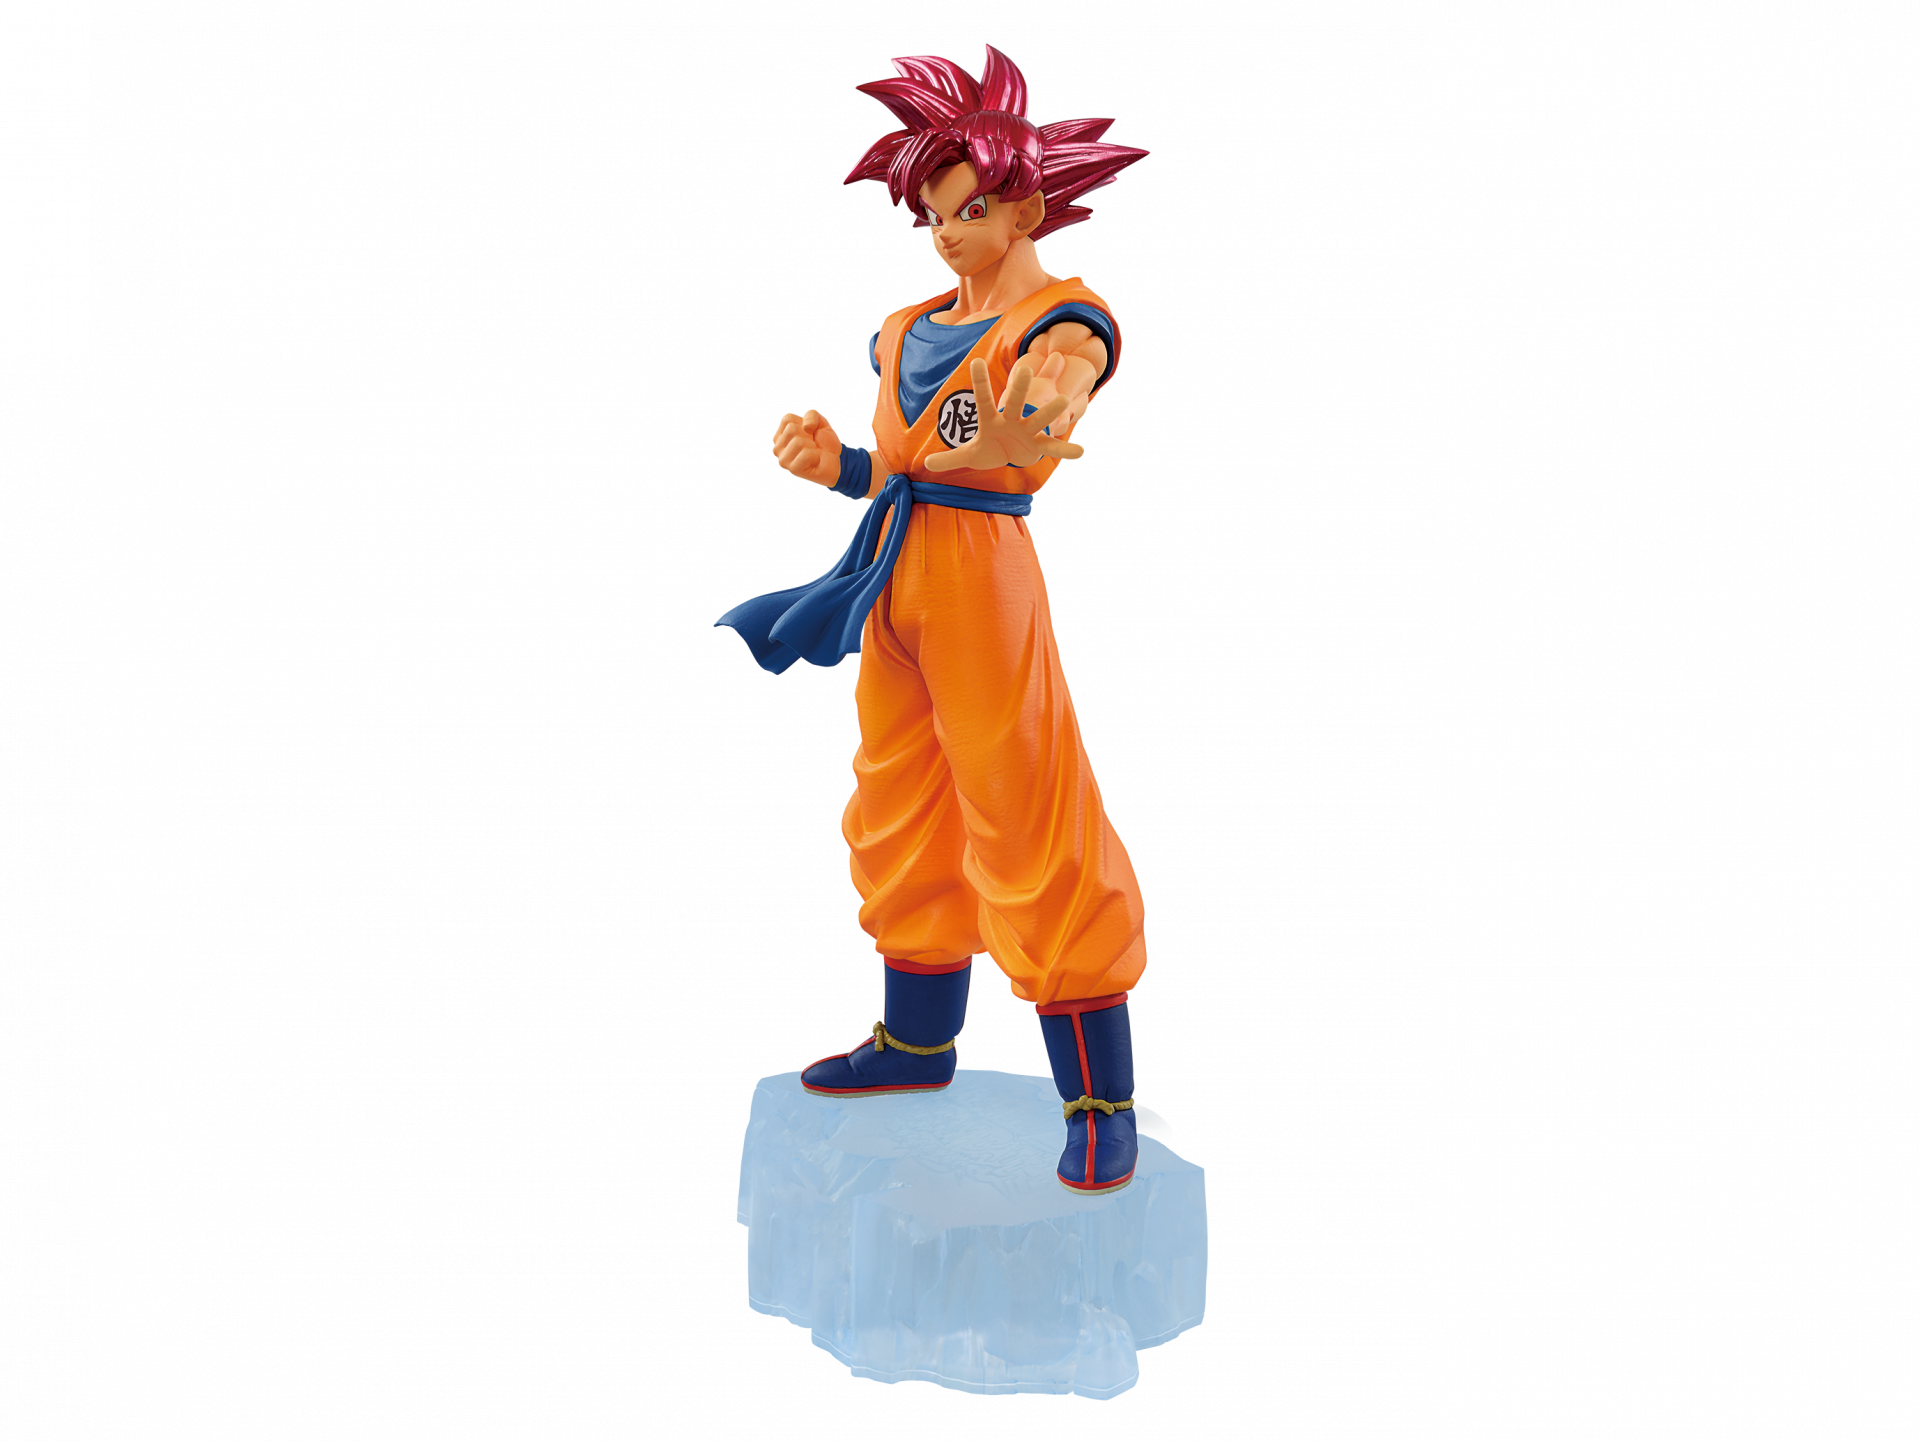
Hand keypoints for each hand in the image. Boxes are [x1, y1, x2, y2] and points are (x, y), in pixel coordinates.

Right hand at [771, 409, 841, 486]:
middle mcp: (778, 447)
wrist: (836, 459)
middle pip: (791, 429)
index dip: (804, 423)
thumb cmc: (823, 441)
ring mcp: (783, 459)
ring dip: (811, 446)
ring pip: (798, 442)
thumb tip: (806, 426)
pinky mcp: (792, 469)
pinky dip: (815, 455)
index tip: (809, 433)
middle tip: (812, 444)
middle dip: (807, 435)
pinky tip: (814, 460)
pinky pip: (805, 454)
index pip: (787, 419)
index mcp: (781, 434)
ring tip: (813, 452)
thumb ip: (811, 414)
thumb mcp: (819, 421)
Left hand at [923, 360, 1085, 473]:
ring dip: (1050, 412)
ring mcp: (1027, 430)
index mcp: (992, 419)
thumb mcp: (969, 455)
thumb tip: (926, 465)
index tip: (977, 361)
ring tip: (1063, 402)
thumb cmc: (990, 449)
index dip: (981, 382)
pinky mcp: (1039, 444)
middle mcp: (1011, 419)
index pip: (984, 399)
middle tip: (1025, 369)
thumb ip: (949, 459)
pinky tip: (1080, 452)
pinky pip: (1053, 446)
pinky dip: (1066, 449)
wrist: (1011, 455)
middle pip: (1015, 401)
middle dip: (1021, 389)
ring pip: (1039, 419)